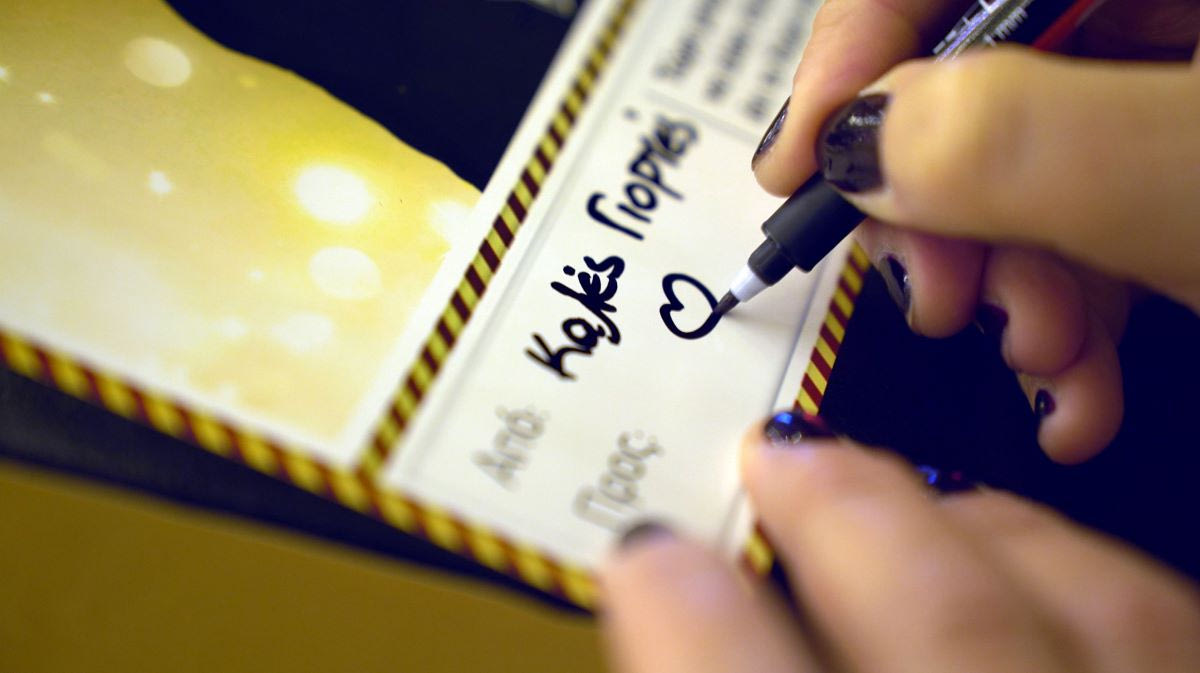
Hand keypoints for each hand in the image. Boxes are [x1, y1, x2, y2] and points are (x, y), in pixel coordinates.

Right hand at [600, 413, 1199, 672]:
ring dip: (980, 528)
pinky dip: (1099, 576)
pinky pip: (1175, 628)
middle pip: (939, 628)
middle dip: (840, 515)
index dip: (683, 614)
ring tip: (908, 488)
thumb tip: (658, 600)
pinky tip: (1043, 558)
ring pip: (1093, 614)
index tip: (648, 555)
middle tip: (778, 453)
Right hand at [749, 0, 1199, 462]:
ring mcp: (1148, 119)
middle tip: (941, 298)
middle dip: (938, 216)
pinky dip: (1062, 329)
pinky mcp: (1157, 201)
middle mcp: (1139, 31)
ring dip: (1000, 295)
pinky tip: (1075, 395)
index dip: (852, 55)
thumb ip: (1011, 136)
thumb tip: (859, 148)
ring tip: (1044, 362)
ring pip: (1012, 185)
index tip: (795, 169)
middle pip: (962, 90)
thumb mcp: (1183, 175)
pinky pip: (1076, 243)